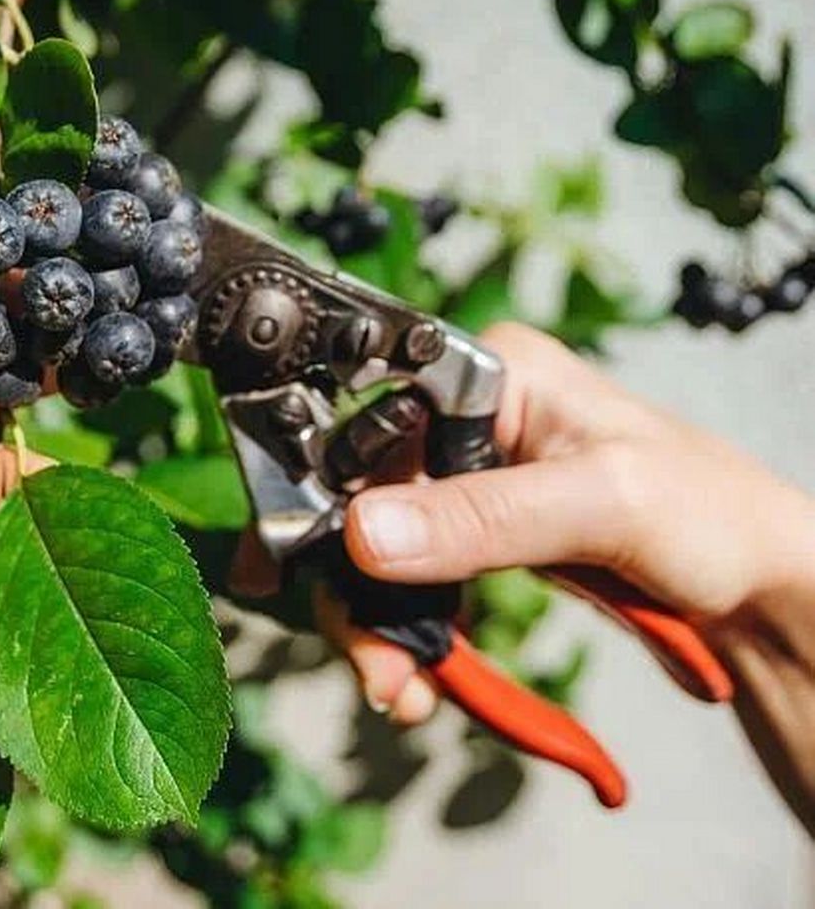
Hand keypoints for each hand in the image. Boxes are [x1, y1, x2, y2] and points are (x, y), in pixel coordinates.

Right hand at [325, 322, 814, 831]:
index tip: (301, 563)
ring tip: (400, 689)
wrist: (761, 587)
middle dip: (354, 587)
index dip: (325, 492)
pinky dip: (402, 634)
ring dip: (376, 624)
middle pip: (355, 495)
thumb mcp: (602, 506)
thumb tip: (362, 536)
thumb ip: (482, 518)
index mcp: (488, 372)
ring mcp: (464, 477)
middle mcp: (464, 417)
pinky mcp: (470, 532)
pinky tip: (415, 678)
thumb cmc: (713, 515)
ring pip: (370, 549)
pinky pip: (407, 581)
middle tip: (374, 665)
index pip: (367, 419)